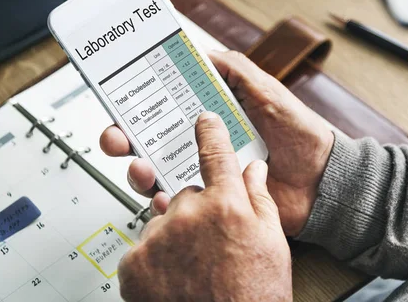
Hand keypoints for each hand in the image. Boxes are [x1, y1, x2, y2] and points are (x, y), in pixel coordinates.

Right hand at [100, 51, 333, 235]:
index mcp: (210, 114)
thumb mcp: (268, 92)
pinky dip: (163, 201)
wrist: (321, 180)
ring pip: (155, 171)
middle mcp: (200, 143)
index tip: (119, 95)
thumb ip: (236, 71)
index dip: (137, 101)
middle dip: (123, 136)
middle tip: (116, 137)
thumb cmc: (299, 133)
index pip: (163, 105)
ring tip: (142, 168)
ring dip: (138, 169)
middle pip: (148, 139)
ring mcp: (204, 172)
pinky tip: (163, 196)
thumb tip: (200, 50)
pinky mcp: (212, 200)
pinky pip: (179, 202)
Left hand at [118, 112, 291, 300]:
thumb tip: (254, 169)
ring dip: (175, 235)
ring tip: (195, 265)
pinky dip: (155, 258)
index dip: (210, 134)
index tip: (204, 122)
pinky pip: (143, 246)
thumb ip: (260, 198)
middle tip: (212, 241)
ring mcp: (158, 238)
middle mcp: (189, 215)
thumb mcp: (272, 242)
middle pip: (186, 194)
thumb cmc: (255, 294)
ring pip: (164, 221)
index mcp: (226, 204)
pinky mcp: (134, 263)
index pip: (215, 154)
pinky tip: (176, 276)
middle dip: (197, 210)